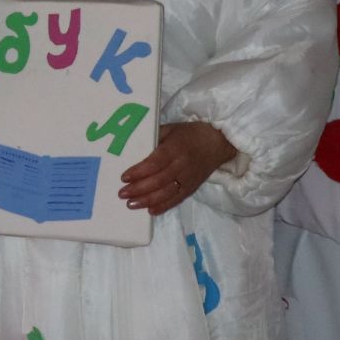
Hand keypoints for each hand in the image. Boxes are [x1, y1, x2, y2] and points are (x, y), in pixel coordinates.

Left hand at [118, 122, 236, 214]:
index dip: (140, 171)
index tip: (124, 177)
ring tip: (131, 204)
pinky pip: (177, 199)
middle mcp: (182, 165)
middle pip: (159, 180)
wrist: (217, 143)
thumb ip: (153, 136)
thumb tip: (132, 144)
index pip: (156, 162)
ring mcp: (188, 179)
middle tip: (122, 194)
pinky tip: (150, 211)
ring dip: (148, 200)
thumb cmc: (189, 134)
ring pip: (167, 193)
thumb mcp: (171, 129)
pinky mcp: (192, 188)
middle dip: (139, 189)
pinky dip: (164, 206)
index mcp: (175, 148)